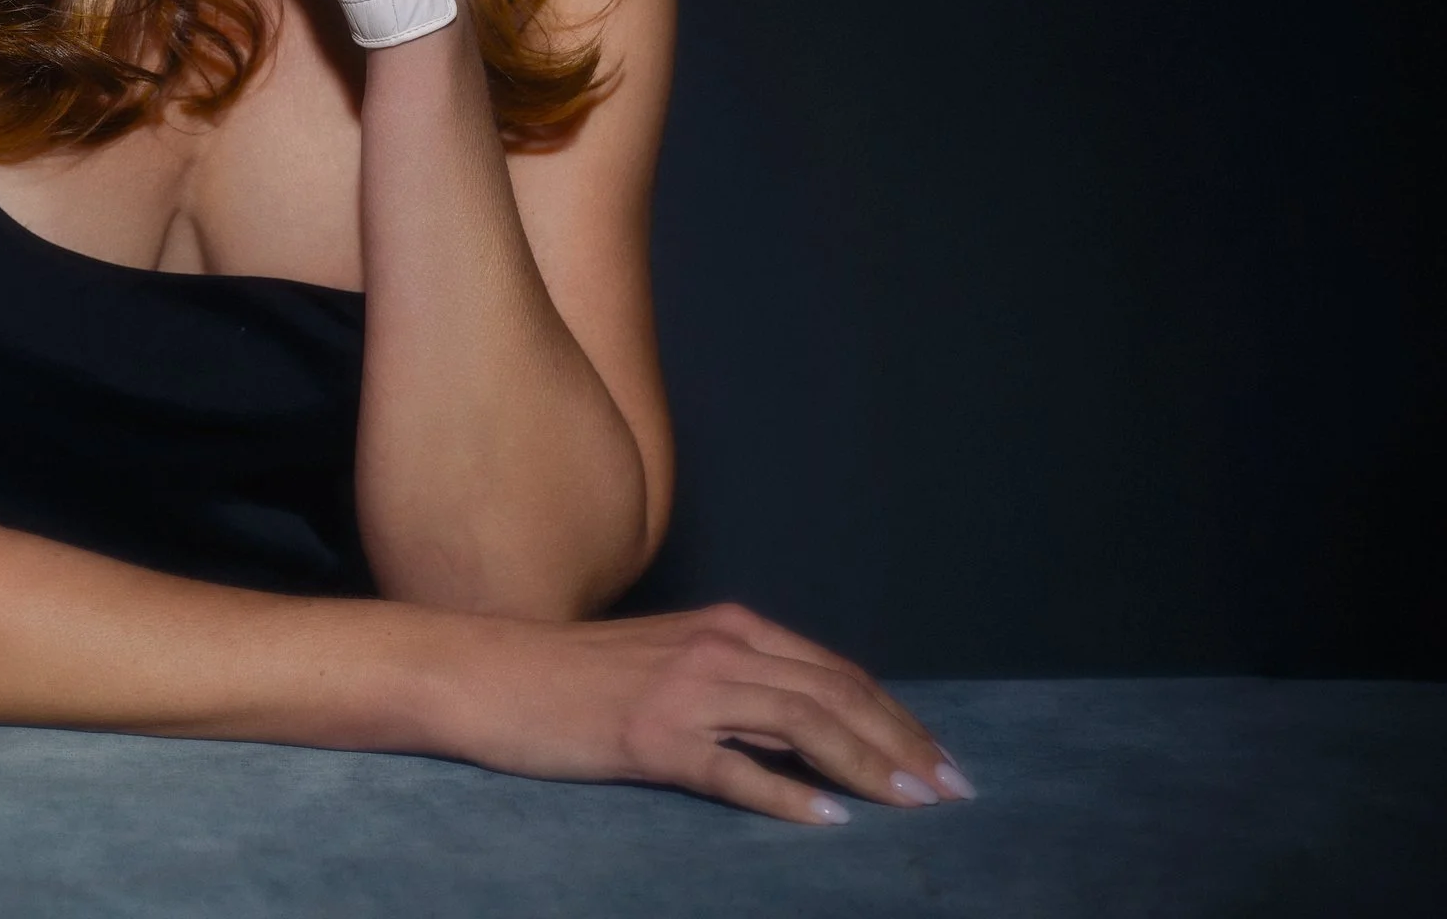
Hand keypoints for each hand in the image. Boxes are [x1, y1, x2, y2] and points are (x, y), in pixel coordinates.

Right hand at [449, 602, 975, 821]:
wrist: (491, 673)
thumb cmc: (575, 676)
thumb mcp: (669, 663)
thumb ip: (737, 686)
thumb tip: (810, 735)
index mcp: (727, 628)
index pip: (834, 673)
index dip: (895, 716)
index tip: (940, 760)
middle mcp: (717, 648)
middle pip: (833, 694)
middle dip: (903, 743)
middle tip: (955, 790)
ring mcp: (684, 691)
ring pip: (801, 723)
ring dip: (868, 765)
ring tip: (915, 803)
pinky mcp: (651, 737)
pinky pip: (734, 769)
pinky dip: (787, 793)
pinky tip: (826, 819)